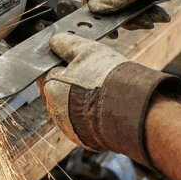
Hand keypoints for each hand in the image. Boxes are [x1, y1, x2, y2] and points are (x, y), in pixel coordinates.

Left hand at [40, 32, 180, 169]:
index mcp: (50, 86)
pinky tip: (106, 105)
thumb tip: (55, 40)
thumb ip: (66, 43)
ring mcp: (68, 126)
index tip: (78, 58)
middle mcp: (54, 109)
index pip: (47, 69)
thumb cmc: (109, 79)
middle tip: (94, 72)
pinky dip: (91, 113)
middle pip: (58, 88)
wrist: (133, 112)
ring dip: (82, 97)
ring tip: (103, 89)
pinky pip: (83, 122)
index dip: (62, 60)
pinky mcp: (83, 139)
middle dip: (73, 79)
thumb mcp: (87, 50)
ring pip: (71, 106)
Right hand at [83, 0, 180, 26]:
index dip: (95, 12)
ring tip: (155, 19)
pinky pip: (139, 9)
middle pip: (110, 6)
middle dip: (126, 18)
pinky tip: (161, 15)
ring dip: (141, 18)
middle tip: (139, 24)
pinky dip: (149, 14)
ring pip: (126, 10)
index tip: (104, 27)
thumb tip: (93, 8)